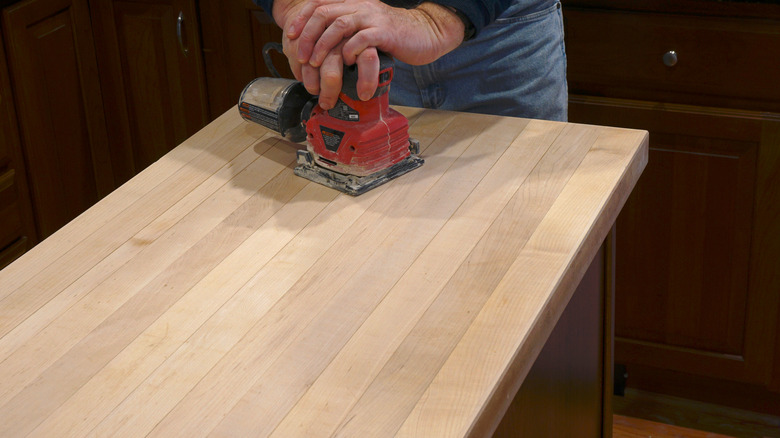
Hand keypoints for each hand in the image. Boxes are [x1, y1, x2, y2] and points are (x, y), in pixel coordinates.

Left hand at [283, 0, 464, 103]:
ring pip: (339, 24)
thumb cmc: (393, 37)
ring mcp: (372, 17)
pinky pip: (362, 38)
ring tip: (316, 63)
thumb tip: (319, 47)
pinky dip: (350, 51)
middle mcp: (360, 6)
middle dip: (308, 35)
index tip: (290, 35)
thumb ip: (345, 33)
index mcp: (352, 3)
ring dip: (323, 45)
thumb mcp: (364, 29)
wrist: (424, 34)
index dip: (301, 18)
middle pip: (324, 12)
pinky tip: (347, 61)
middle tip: (301, 56)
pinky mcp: (385, 32)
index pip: (318, 3)